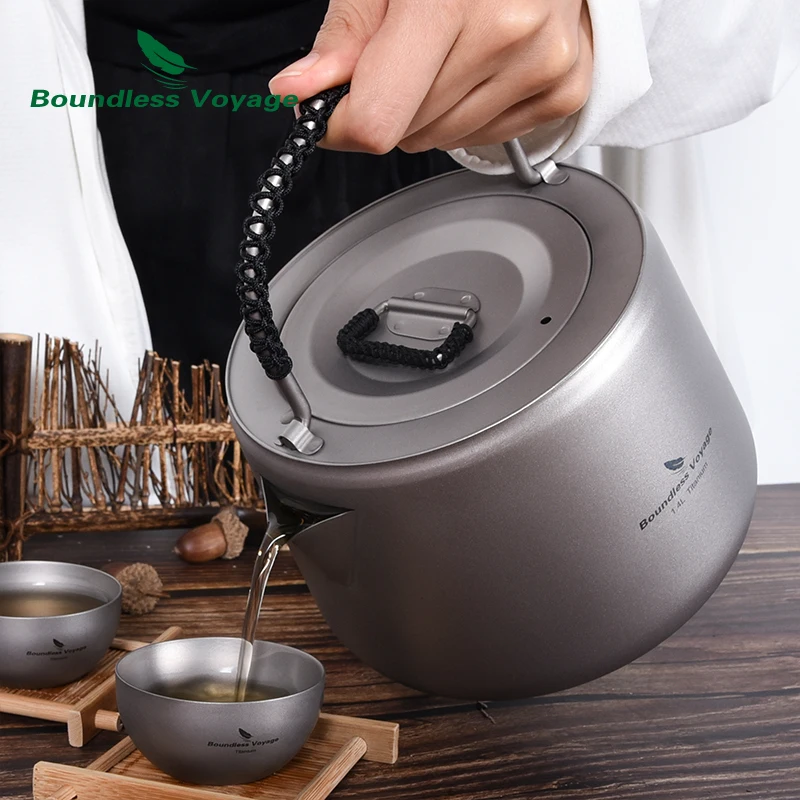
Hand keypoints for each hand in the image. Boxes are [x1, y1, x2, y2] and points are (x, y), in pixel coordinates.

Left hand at [268, 0, 592, 153]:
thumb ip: (343, 35)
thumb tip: (299, 91)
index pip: (377, 118)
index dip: (341, 122)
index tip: (331, 106)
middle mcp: (508, 32)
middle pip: (407, 133)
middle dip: (388, 102)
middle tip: (401, 54)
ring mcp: (544, 65)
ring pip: (443, 141)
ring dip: (427, 111)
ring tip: (443, 52)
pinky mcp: (564, 89)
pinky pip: (484, 137)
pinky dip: (466, 113)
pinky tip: (477, 66)